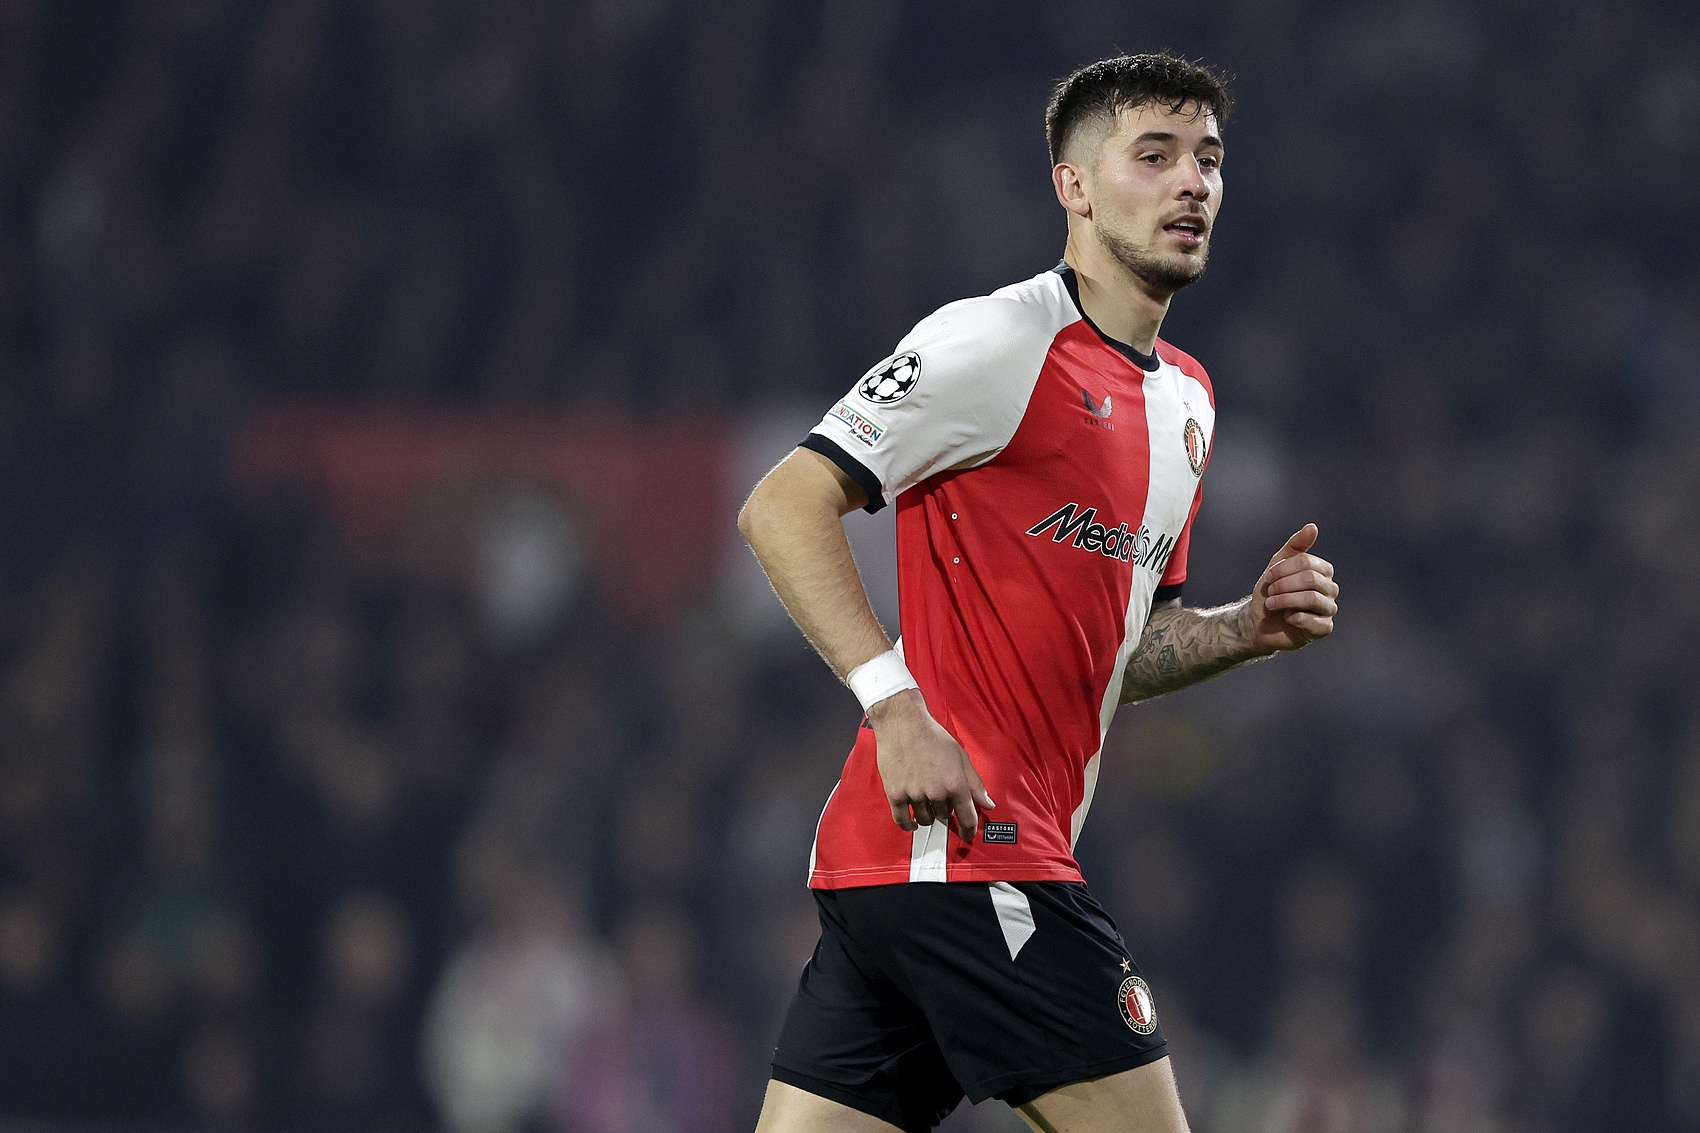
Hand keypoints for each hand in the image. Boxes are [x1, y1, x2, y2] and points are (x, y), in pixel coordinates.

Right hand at [866, 689, 994, 840]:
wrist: (903, 724)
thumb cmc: (933, 737)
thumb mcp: (961, 757)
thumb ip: (975, 783)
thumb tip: (988, 803)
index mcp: (956, 783)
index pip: (968, 818)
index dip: (970, 830)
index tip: (968, 835)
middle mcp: (936, 792)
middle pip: (944, 817)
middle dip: (944, 809)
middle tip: (939, 795)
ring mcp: (915, 794)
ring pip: (925, 819)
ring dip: (927, 814)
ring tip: (925, 799)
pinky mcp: (895, 794)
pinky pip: (902, 820)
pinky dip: (908, 825)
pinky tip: (912, 822)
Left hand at [1247, 523, 1337, 652]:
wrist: (1258, 621)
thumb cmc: (1271, 591)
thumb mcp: (1278, 565)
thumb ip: (1295, 546)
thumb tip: (1313, 527)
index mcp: (1322, 571)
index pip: (1307, 563)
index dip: (1283, 569)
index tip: (1268, 577)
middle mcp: (1330, 589)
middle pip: (1311, 579)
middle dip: (1283, 585)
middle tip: (1270, 592)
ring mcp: (1329, 609)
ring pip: (1312, 599)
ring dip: (1286, 600)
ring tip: (1272, 604)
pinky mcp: (1324, 628)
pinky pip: (1315, 622)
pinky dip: (1295, 617)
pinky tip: (1286, 617)